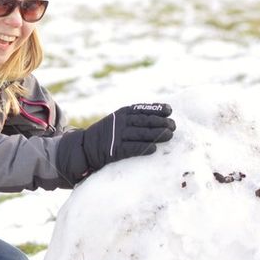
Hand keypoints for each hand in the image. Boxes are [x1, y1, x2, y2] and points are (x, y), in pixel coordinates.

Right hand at [55, 103, 175, 182]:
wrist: (85, 148)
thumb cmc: (107, 134)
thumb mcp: (117, 121)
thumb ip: (134, 118)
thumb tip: (159, 118)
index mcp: (121, 113)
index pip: (142, 109)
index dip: (157, 109)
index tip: (170, 110)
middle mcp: (120, 123)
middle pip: (144, 121)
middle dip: (161, 122)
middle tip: (174, 125)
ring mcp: (117, 136)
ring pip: (141, 134)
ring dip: (157, 134)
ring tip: (170, 135)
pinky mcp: (114, 151)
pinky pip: (132, 149)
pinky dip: (143, 148)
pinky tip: (154, 149)